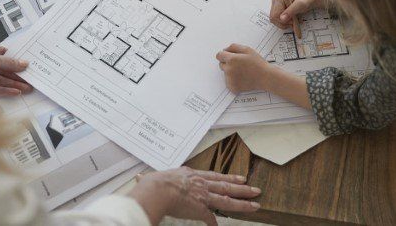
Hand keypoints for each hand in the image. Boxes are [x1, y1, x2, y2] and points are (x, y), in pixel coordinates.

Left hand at [0, 40, 31, 97]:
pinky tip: (15, 92)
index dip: (13, 58)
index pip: (1, 52)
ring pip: (0, 79)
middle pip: (2, 67)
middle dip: (16, 74)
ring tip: (26, 88)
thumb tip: (22, 63)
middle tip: (29, 79)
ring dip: (13, 83)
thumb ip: (9, 62)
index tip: (25, 63)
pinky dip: (5, 90)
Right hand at [128, 167, 260, 225]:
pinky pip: (211, 219)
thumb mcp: (157, 176)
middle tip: (255, 189)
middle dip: (243, 188)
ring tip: (255, 204)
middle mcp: (201, 184)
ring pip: (227, 200)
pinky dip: (214, 224)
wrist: (158, 189)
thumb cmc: (155, 183)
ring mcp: (203, 196)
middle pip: (227, 185)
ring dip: (242, 203)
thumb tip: (140, 178)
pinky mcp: (201, 208)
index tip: (240, 178)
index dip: (228, 177)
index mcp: (192, 175)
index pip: (215, 176)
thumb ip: (151, 178)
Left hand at [216, 43, 274, 92]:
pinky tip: (242, 78)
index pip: (219, 55)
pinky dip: (233, 80)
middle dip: (228, 63)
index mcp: (231, 59)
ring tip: (243, 72)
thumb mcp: (247, 49)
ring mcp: (230, 80)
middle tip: (240, 64)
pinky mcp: (232, 87)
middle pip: (221, 64)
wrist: (265, 77)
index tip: (230, 57)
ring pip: (225, 73)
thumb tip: (225, 49)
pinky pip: (228, 82)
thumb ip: (233, 47)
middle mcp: (229, 70)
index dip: (225, 55)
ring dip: (231, 72)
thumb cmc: (258, 63)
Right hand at [270, 0, 327, 28]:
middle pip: (273, 19)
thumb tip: (282, 19)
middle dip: (284, 23)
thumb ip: (291, 11)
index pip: (274, 15)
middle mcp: (275, 1)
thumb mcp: (301, 4)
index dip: (283, 21)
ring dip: (285, 23)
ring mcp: (276, 6)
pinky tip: (292, 20)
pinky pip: (278, 20)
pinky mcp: (279, 9)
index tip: (293, 21)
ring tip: (294, 21)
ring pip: (275, 21)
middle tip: (294, 22)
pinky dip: (285, 22)